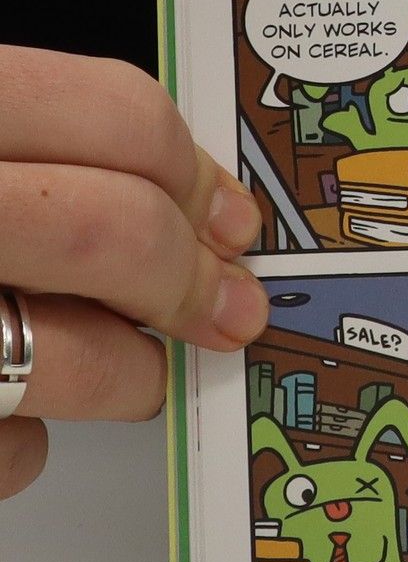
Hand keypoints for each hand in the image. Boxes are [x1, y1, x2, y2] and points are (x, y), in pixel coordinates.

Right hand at [0, 47, 268, 501]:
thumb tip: (180, 202)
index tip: (232, 216)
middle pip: (114, 231)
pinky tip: (4, 411)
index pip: (108, 112)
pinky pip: (13, 449)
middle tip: (228, 310)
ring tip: (113, 368)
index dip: (192, 169)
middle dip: (191, 282)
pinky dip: (25, 443)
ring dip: (125, 373)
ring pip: (76, 358)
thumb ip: (42, 160)